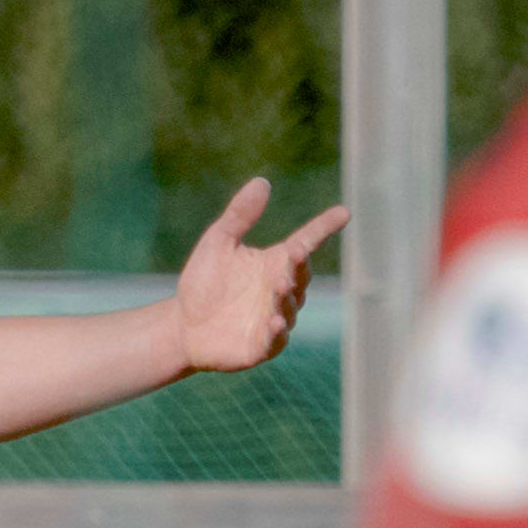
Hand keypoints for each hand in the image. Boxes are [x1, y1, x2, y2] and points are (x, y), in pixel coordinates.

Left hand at [171, 178, 346, 374]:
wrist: (183, 326)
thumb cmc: (204, 282)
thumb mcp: (218, 243)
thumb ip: (239, 215)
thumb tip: (262, 182)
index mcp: (275, 263)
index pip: (306, 242)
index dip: (324, 228)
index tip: (343, 212)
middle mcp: (281, 290)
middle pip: (300, 276)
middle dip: (298, 269)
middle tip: (292, 259)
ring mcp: (275, 318)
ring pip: (290, 307)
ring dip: (286, 298)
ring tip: (280, 287)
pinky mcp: (263, 345)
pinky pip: (275, 339)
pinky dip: (277, 331)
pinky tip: (276, 322)